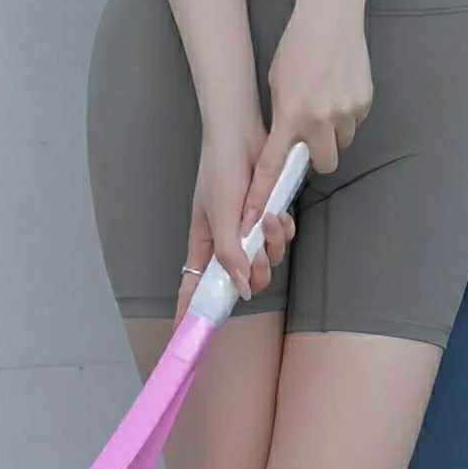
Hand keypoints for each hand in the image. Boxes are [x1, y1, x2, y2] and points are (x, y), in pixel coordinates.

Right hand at [186, 117, 293, 307]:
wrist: (240, 133)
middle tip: (258, 252)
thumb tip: (243, 291)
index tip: (184, 336)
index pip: (193, 286)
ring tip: (271, 219)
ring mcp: (246, 228)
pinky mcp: (266, 214)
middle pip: (243, 279)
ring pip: (266, 258)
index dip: (190, 310)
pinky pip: (280, 237)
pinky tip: (280, 213)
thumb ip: (229, 256)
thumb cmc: (220, 171)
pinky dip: (283, 229)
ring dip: (273, 243)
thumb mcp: (220, 216)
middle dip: (256, 271)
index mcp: (204, 244)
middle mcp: (225, 241)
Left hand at [260, 0, 372, 199]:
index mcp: (290, 115)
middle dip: (318, 155)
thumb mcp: (277, 82)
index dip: (263, 192)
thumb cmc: (297, 44)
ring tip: (327, 99)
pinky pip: (356, 120)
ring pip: (343, 141)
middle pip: (324, 164)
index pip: (273, 164)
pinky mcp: (365, 101)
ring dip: (335, 131)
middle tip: (313, 134)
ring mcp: (346, 111)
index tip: (254, 214)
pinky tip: (341, 86)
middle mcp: (320, 119)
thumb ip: (283, 114)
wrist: (330, 15)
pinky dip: (348, 112)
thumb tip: (289, 137)